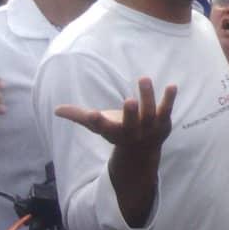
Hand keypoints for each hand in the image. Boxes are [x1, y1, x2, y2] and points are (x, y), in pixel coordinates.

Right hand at [55, 77, 176, 151]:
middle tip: (129, 101)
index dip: (96, 121)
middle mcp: (132, 132)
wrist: (142, 151)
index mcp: (112, 132)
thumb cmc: (116, 131)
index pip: (102, 127)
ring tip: (144, 78)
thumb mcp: (98, 125)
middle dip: (130, 114)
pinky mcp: (163, 123)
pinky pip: (167, 110)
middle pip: (131, 124)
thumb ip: (79, 116)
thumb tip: (56, 110)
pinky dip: (169, 99)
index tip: (91, 115)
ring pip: (150, 114)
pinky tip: (172, 86)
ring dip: (148, 98)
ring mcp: (149, 129)